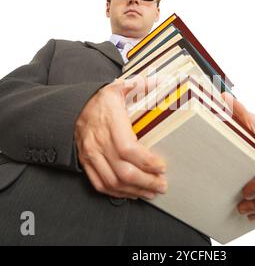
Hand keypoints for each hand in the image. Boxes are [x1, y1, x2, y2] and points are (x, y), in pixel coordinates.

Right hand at [75, 76, 166, 199]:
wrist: (72, 108)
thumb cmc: (99, 100)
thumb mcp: (118, 87)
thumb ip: (141, 85)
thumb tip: (164, 81)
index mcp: (109, 123)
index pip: (128, 149)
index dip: (147, 162)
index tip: (162, 166)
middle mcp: (99, 142)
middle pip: (123, 171)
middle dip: (146, 181)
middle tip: (162, 185)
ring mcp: (91, 155)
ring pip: (113, 181)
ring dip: (135, 190)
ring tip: (152, 192)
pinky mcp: (86, 163)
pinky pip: (100, 184)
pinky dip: (117, 193)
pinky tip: (132, 193)